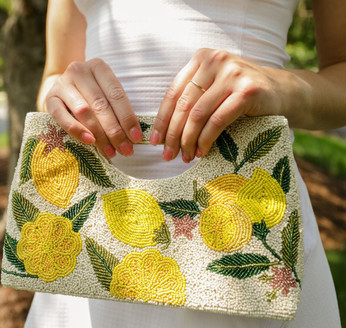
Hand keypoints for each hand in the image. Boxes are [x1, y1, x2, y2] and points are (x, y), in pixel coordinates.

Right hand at [45, 58, 141, 157]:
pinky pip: (62, 117)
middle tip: (125, 150)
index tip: (136, 138)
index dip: (128, 118)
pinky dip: (77, 130)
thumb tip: (133, 137)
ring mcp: (62, 83)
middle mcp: (79, 71)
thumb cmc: (91, 97)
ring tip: (110, 151)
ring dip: (99, 134)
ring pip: (84, 111)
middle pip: (101, 104)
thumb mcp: (106, 96)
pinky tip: (89, 141)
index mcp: (99, 67)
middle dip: (115, 131)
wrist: (63, 91)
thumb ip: (117, 111)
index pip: (117, 95)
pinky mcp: (50, 98)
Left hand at [151, 49, 284, 161]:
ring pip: (198, 115)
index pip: (173, 93)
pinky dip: (206, 140)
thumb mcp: (214, 90)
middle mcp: (215, 61)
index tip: (155, 142)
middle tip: (168, 155)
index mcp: (202, 59)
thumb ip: (193, 100)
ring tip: (186, 157)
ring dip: (188, 141)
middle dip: (173, 135)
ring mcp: (232, 74)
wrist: (283, 92)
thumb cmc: (242, 95)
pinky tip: (202, 152)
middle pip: (183, 105)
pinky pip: (217, 121)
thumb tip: (165, 132)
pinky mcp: (247, 91)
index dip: (162, 120)